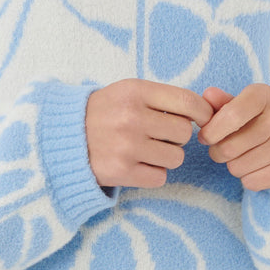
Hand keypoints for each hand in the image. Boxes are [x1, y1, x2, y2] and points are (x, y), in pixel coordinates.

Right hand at [86, 79, 214, 188]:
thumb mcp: (127, 92)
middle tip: (159, 135)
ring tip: (146, 150)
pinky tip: (136, 164)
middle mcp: (131, 118)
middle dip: (176, 136)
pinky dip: (152, 174)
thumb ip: (162, 98)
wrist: (63, 137)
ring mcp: (126, 146)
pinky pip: (160, 177)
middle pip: (184, 132)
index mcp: (135, 91)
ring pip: (176, 157)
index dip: (203, 112)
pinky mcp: (121, 172)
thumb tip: (206, 111)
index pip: (187, 101)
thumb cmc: (104, 112)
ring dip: (166, 157)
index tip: (203, 119)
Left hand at [198, 84, 269, 190]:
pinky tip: (256, 166)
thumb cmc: (261, 118)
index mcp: (264, 96)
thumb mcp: (244, 104)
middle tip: (221, 148)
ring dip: (232, 165)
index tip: (205, 136)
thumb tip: (207, 95)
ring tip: (242, 155)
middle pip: (229, 147)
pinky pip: (250, 182)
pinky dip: (247, 178)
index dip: (211, 130)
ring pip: (237, 167)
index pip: (231, 115)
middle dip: (217, 151)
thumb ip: (223, 102)